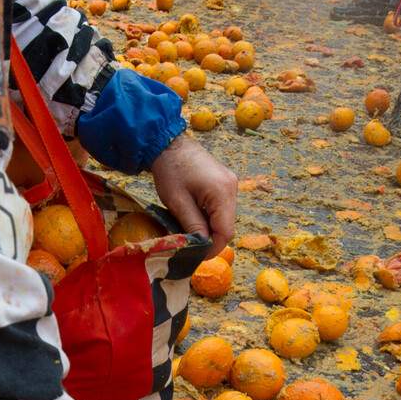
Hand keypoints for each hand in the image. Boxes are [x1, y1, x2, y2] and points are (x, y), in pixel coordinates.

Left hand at [149, 134, 236, 255]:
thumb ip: (193, 226)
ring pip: (224, 217)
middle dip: (210, 238)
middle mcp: (232, 187)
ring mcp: (230, 183)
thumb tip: (201, 247)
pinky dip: (209, 216)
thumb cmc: (170, 171)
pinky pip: (221, 207)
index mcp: (222, 192)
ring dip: (209, 227)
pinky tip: (193, 215)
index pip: (225, 232)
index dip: (212, 248)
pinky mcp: (225, 182)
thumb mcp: (178, 203)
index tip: (197, 256)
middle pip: (227, 225)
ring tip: (189, 229)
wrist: (168, 143)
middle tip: (191, 245)